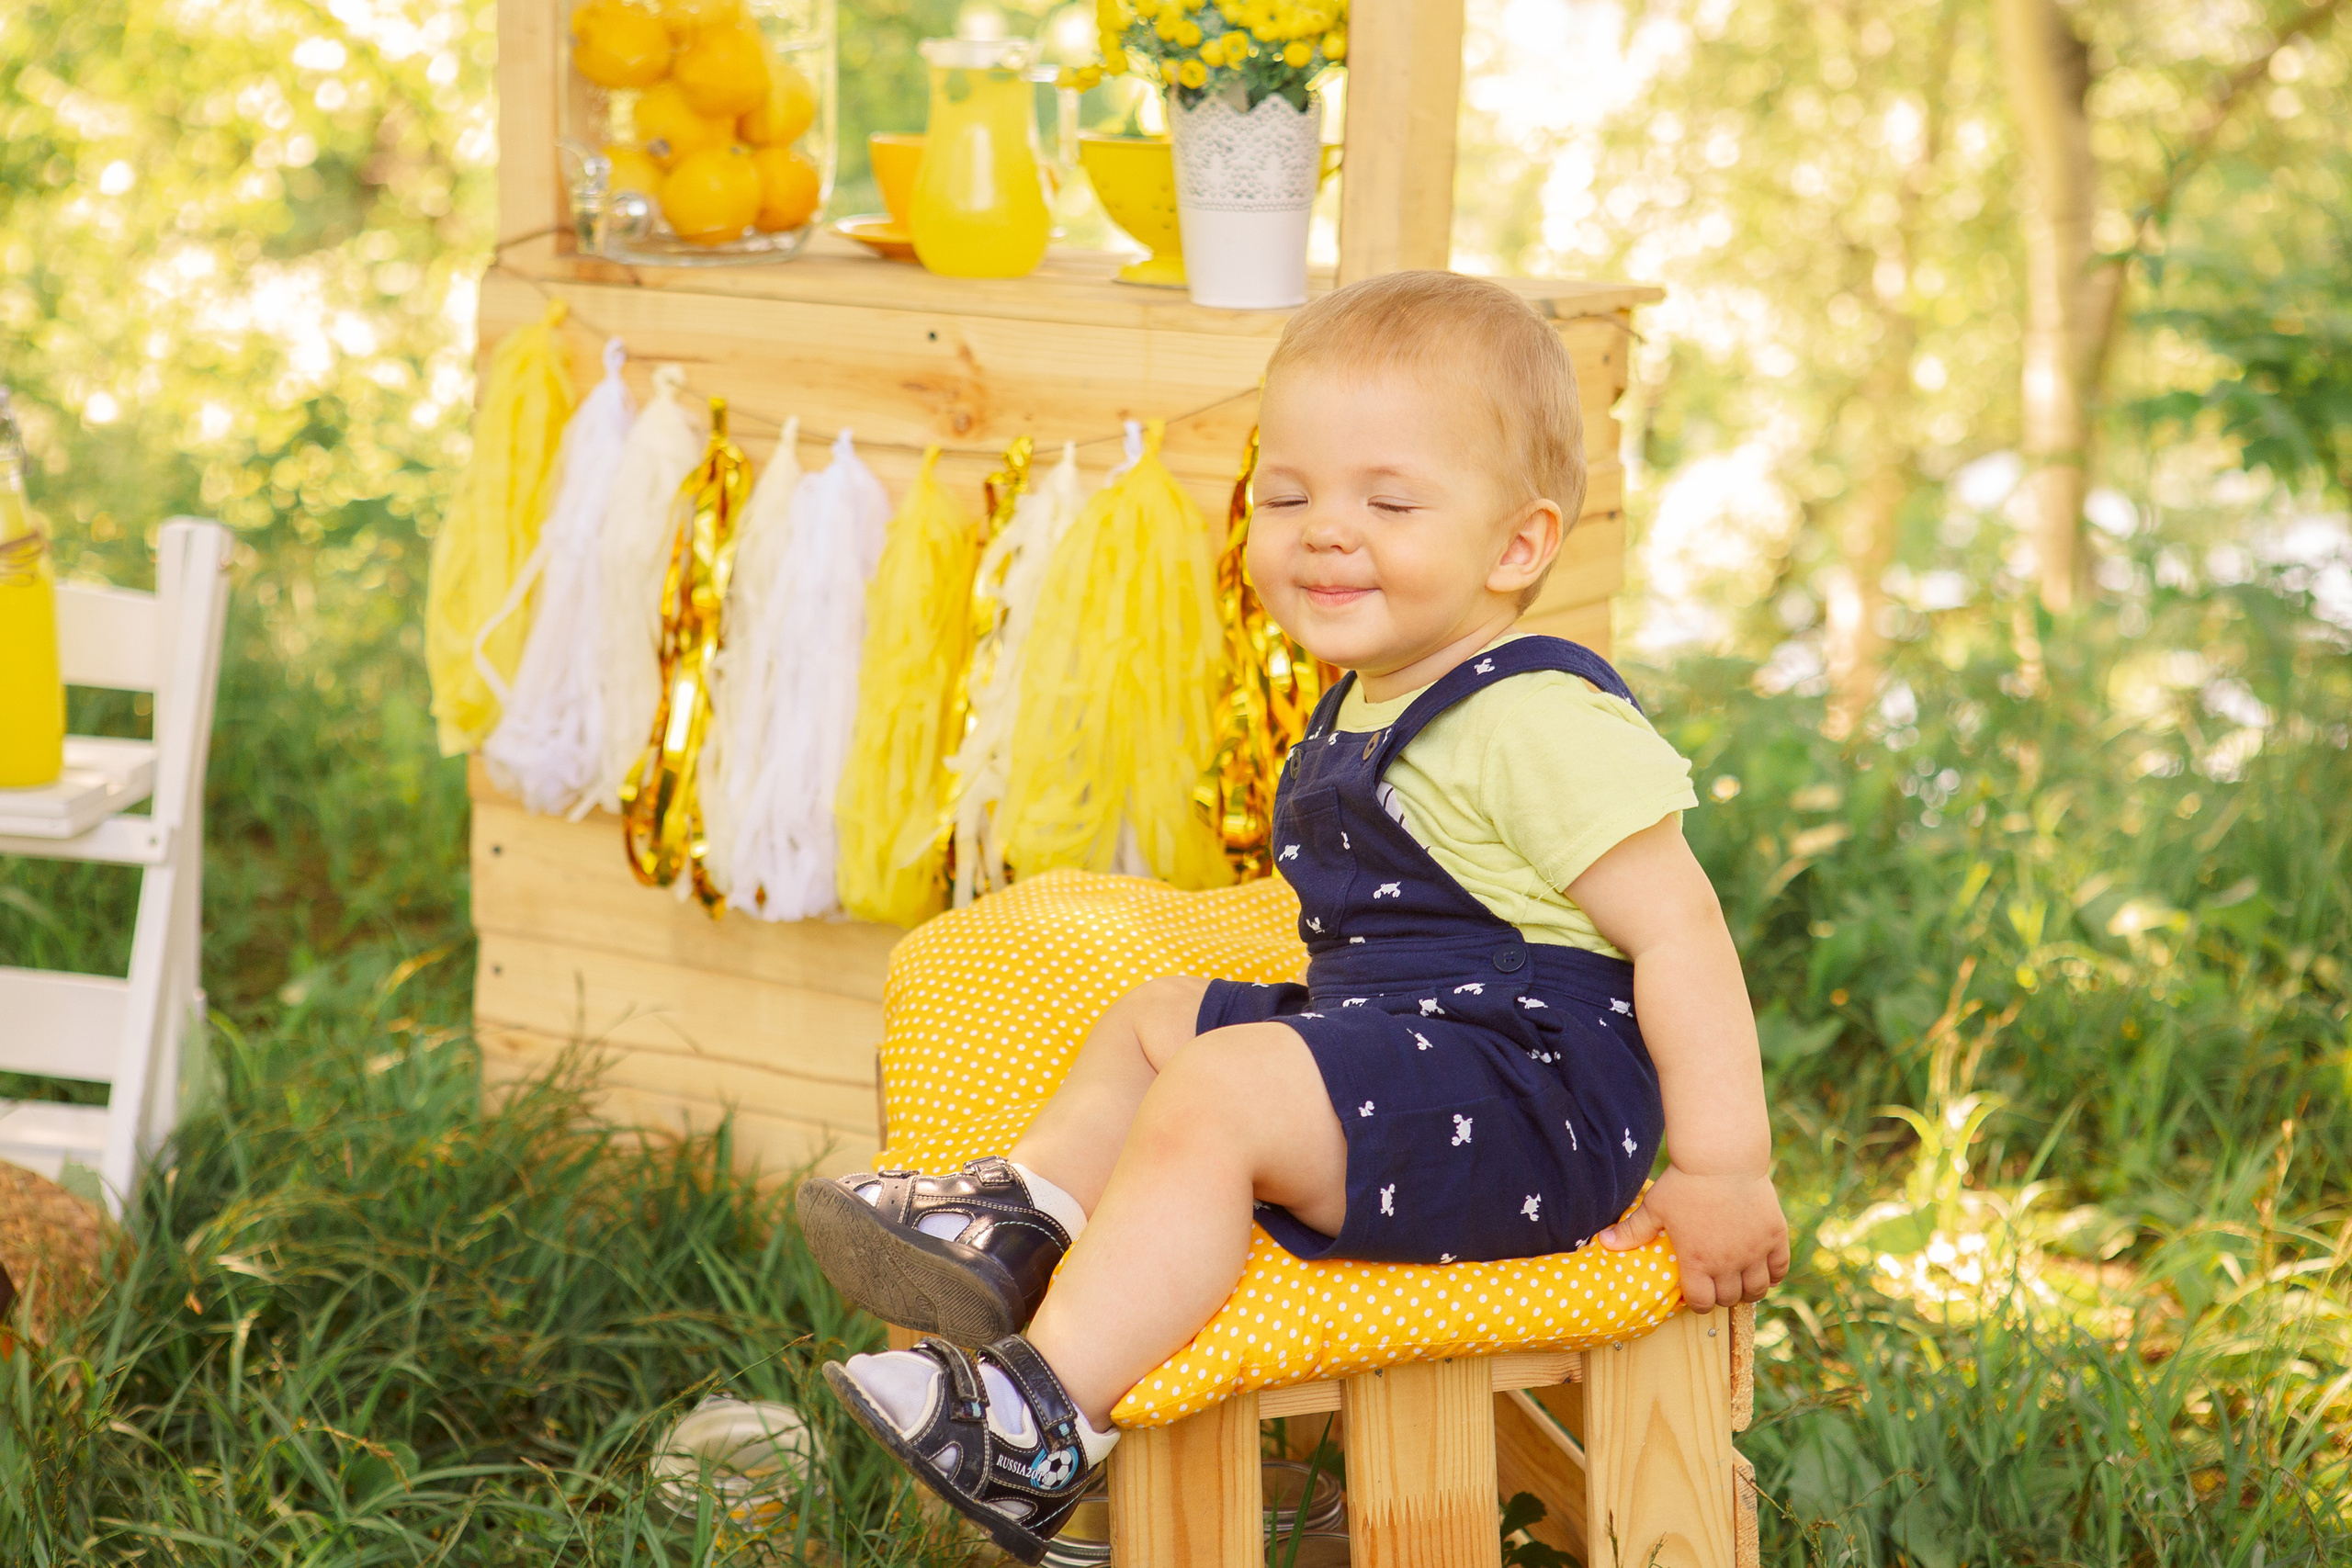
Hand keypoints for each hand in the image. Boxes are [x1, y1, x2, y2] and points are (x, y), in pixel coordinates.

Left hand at [1598, 1165, 1788, 1311]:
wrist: (1721, 1158)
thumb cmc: (1684, 1182)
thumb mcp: (1655, 1206)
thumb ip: (1633, 1230)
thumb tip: (1602, 1241)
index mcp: (1697, 1261)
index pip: (1700, 1302)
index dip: (1696, 1302)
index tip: (1694, 1293)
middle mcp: (1728, 1263)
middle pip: (1729, 1298)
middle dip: (1720, 1295)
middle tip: (1716, 1283)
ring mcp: (1755, 1251)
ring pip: (1757, 1289)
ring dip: (1748, 1289)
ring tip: (1740, 1280)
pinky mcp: (1774, 1236)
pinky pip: (1780, 1269)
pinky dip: (1773, 1273)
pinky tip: (1763, 1267)